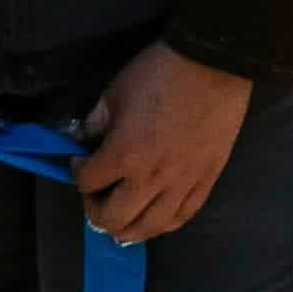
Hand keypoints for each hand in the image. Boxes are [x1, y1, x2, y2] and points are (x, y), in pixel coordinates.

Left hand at [79, 43, 254, 245]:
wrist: (215, 63)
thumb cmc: (161, 71)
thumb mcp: (116, 91)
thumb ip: (96, 122)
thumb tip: (88, 142)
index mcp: (124, 154)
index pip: (87, 182)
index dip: (77, 172)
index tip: (80, 161)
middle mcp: (151, 178)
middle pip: (113, 219)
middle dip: (95, 209)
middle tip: (96, 194)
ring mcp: (182, 183)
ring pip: (149, 228)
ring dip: (127, 228)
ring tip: (121, 216)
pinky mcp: (207, 180)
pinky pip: (182, 216)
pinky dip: (162, 223)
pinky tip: (154, 216)